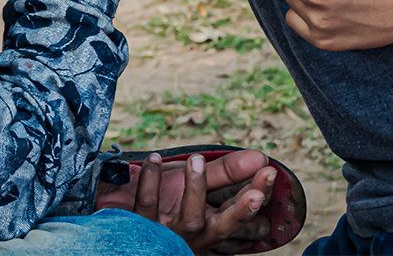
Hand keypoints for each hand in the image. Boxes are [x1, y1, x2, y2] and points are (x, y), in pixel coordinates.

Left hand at [97, 150, 276, 253]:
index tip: (269, 172)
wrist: (122, 226)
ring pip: (188, 218)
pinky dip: (150, 181)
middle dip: (241, 208)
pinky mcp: (140, 229)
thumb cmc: (165, 205)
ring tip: (198, 159)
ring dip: (195, 189)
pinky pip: (147, 204)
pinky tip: (155, 158)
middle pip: (221, 226)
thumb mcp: (196, 189)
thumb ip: (226, 172)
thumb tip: (260, 156)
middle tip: (257, 190)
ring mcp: (167, 234)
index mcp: (209, 228)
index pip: (239, 214)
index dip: (256, 195)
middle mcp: (192, 235)